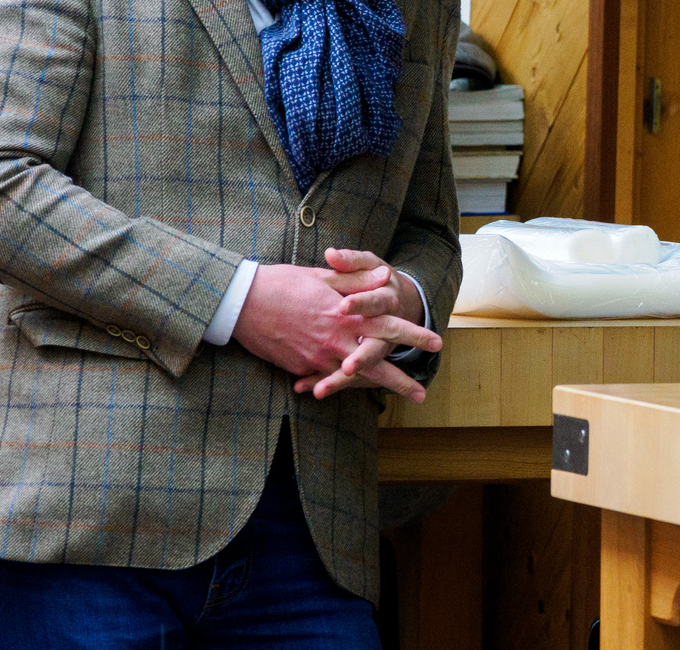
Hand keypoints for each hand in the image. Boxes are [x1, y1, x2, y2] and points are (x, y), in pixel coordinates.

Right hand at [230, 258, 440, 401]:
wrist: (243, 302)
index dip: (413, 336)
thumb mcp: (325, 276)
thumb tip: (387, 276)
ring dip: (374, 390)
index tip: (436, 343)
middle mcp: (336, 340)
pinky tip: (348, 390)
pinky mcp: (300, 367)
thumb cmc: (284, 282)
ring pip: (352, 379)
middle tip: (422, 394)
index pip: (388, 327)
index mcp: (345, 314)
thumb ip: (358, 280)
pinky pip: (323, 379)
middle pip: (375, 365)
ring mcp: (317, 357)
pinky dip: (337, 384)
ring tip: (388, 403)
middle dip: (401, 380)